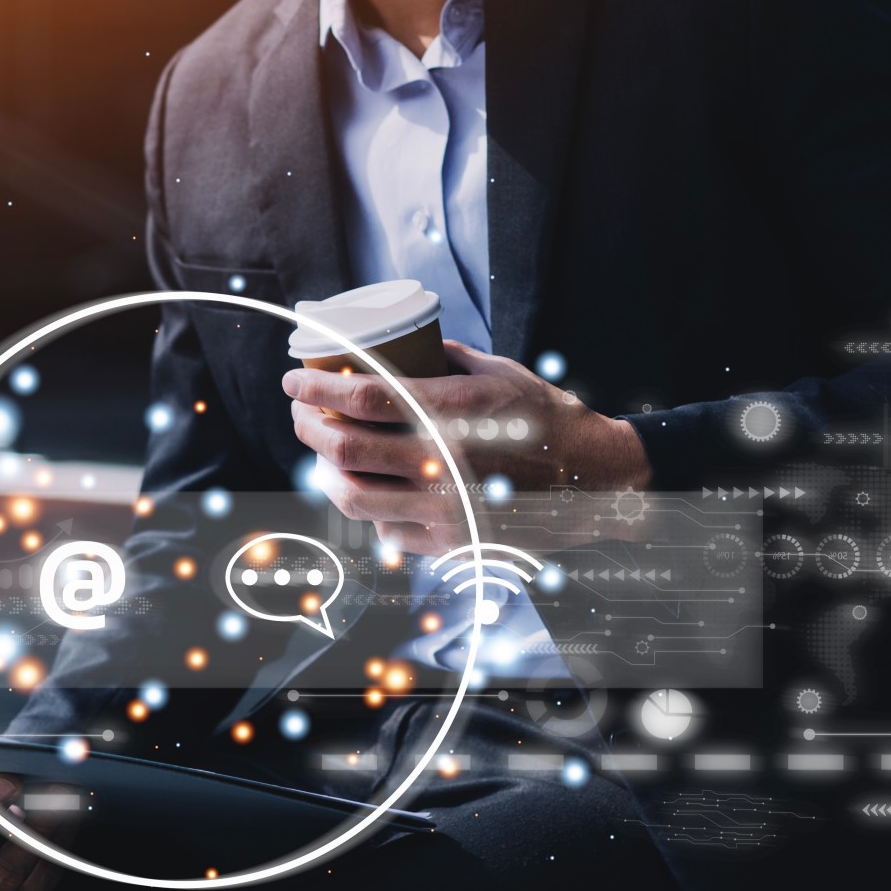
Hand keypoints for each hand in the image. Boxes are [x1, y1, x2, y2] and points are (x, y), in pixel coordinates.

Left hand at [284, 341, 652, 554]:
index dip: (315, 389)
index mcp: (451, 414)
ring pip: (352, 498)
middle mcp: (441, 464)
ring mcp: (443, 510)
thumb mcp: (500, 373)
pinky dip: (371, 509)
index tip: (294, 380)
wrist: (597, 481)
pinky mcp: (450, 543)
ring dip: (325, 474)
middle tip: (301, 414)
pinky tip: (371, 489)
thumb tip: (395, 347)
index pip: (359, 399)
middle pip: (343, 450)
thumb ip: (445, 360)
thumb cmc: (549, 420)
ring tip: (323, 455)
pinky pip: (387, 531)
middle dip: (308, 428)